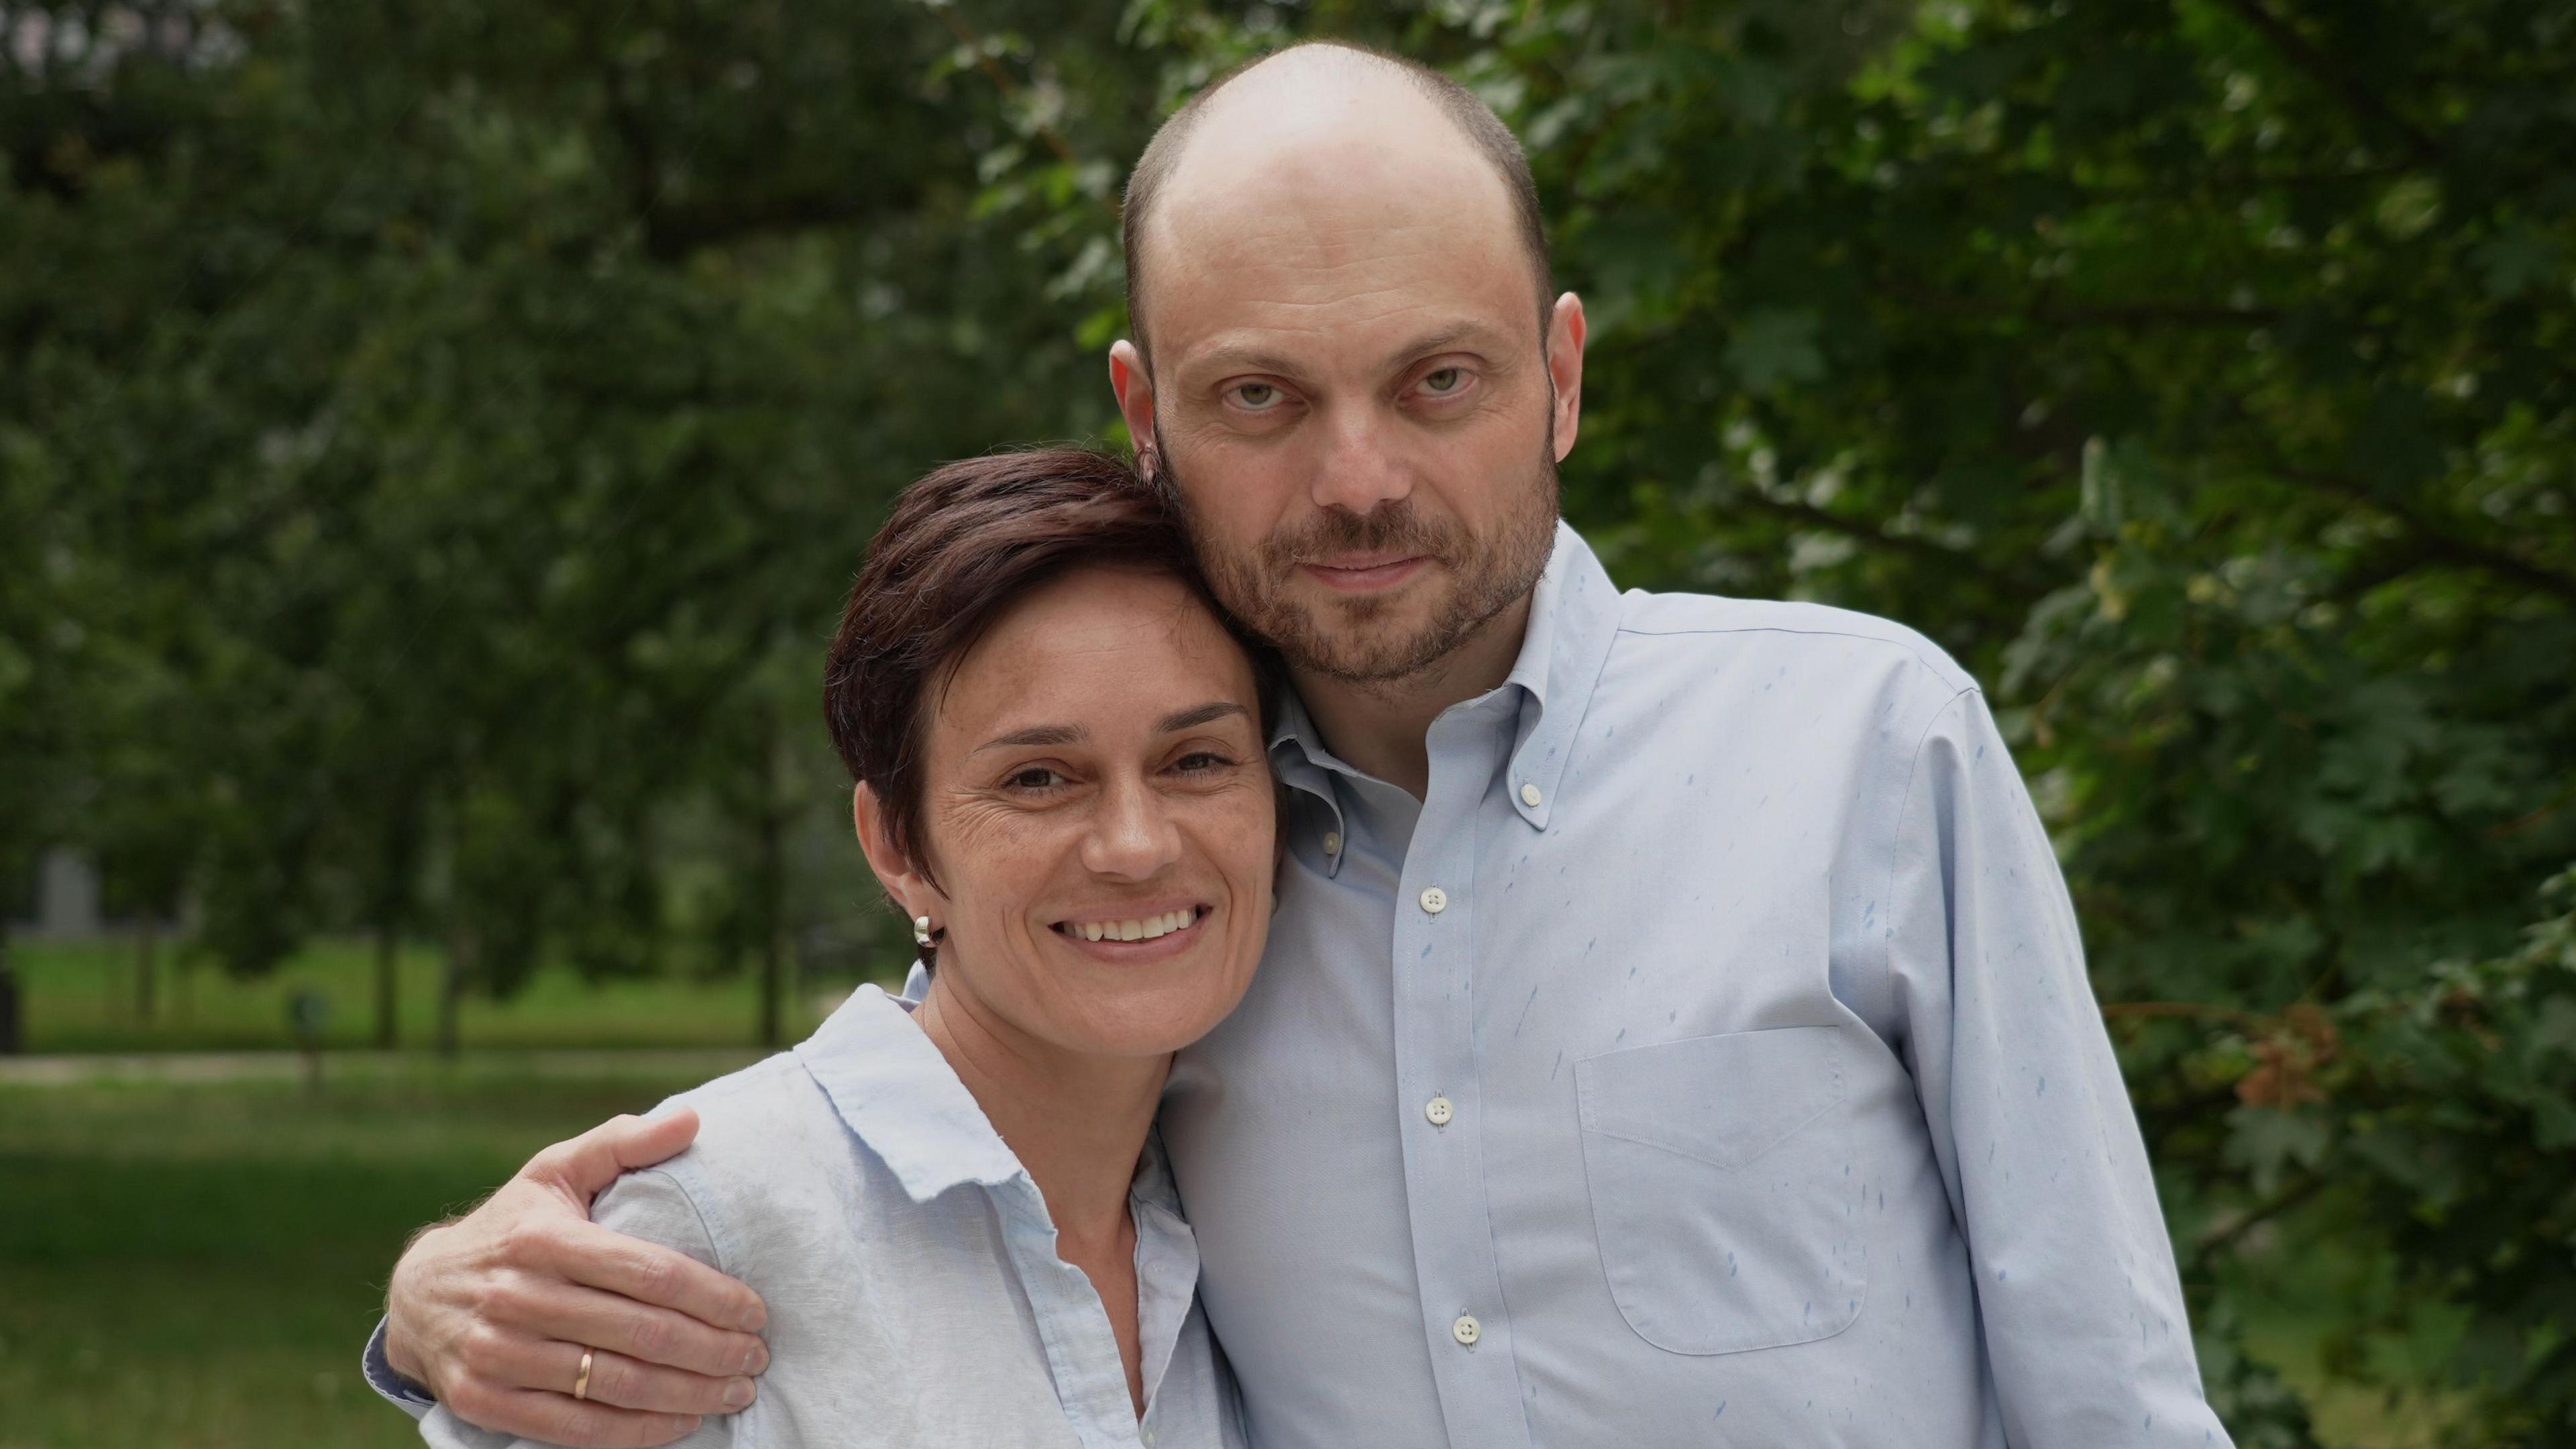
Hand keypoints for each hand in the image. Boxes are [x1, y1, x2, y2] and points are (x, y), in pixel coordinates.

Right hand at [384, 1109, 771, 1446]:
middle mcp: (517, 1296)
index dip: (713, 1297)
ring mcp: (496, 1354)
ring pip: (614, 1385)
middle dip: (713, 1351)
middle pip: (640, 1334)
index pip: (650, 1273)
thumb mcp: (555, 1171)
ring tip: (734, 1393)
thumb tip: (692, 1120)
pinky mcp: (483, 1401)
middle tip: (756, 1357)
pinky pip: (574, 1428)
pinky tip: (681, 1424)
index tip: (757, 1311)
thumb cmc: (511, 1227)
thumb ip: (622, 1142)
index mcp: (544, 1239)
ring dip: (687, 1396)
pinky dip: (635, 1432)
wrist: (416, 1293)